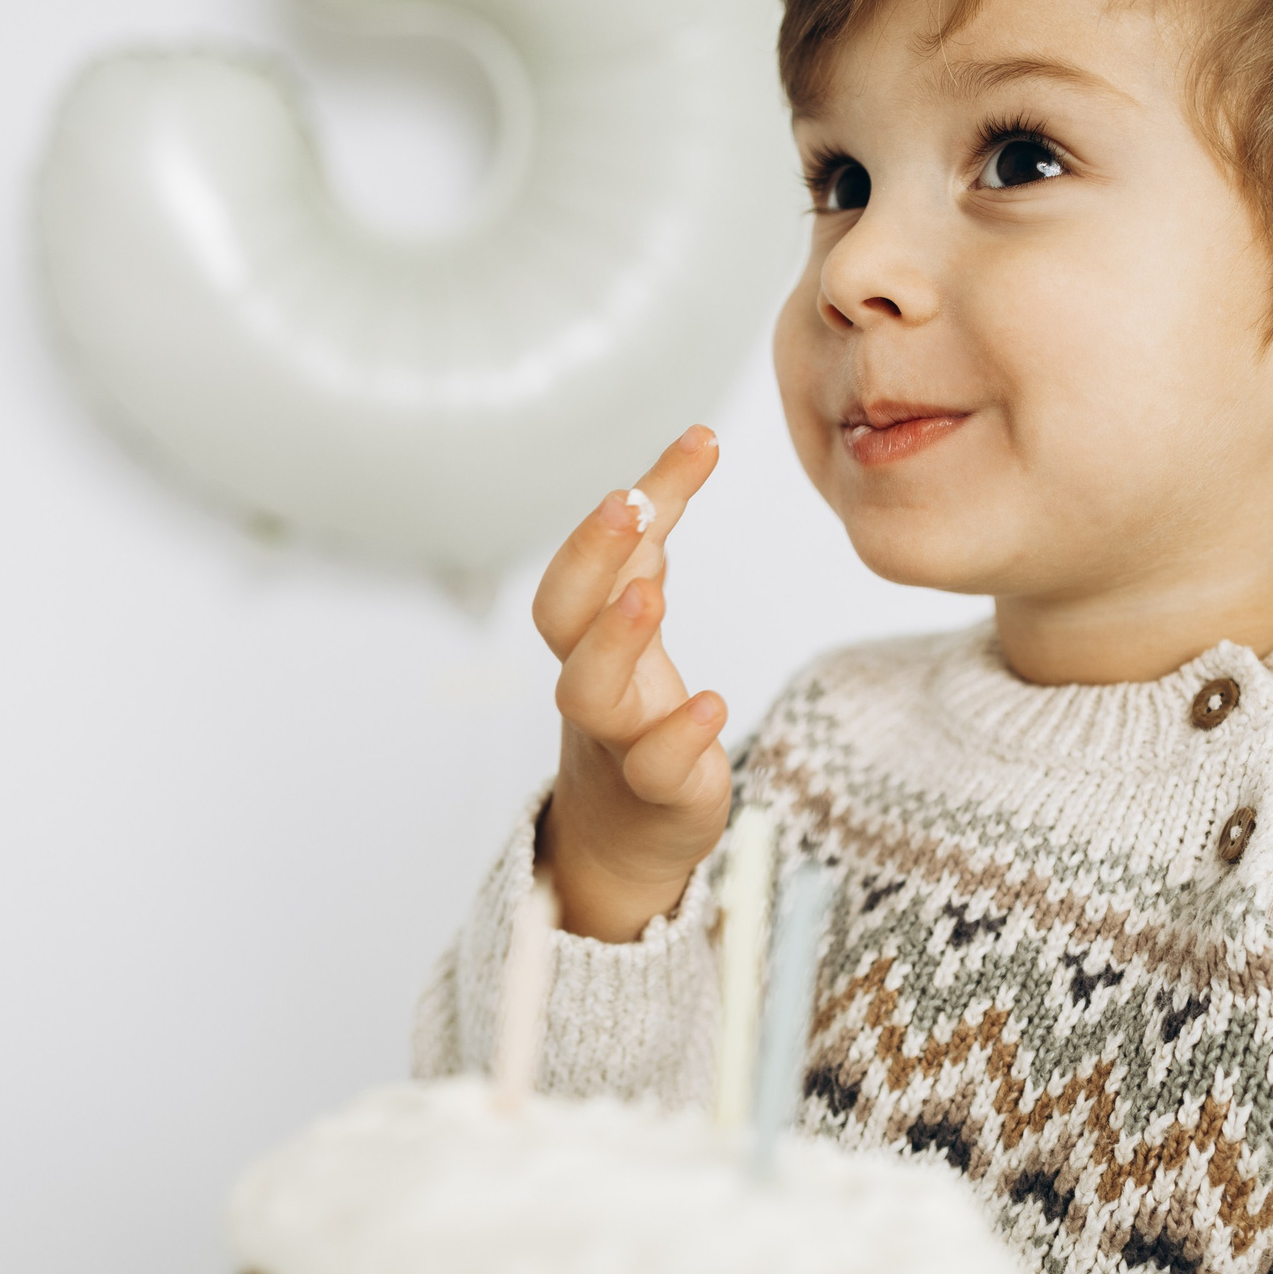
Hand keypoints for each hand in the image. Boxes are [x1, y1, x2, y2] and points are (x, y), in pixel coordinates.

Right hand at [531, 426, 727, 940]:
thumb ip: (650, 551)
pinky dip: (679, 737)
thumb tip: (678, 457)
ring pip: (589, 691)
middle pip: (560, 613)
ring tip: (650, 594)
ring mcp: (619, 736)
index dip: (632, 500)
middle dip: (590, 554)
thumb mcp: (639, 621)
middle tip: (630, 502)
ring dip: (614, 638)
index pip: (592, 556)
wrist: (624, 834)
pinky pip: (655, 767)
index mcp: (589, 632)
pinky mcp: (658, 792)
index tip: (700, 439)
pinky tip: (712, 706)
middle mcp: (593, 678)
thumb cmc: (634, 715)